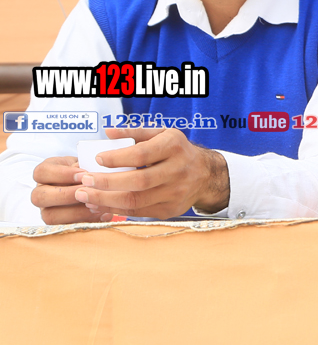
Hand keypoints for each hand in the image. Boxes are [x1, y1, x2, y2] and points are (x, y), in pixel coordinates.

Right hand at [31, 156, 100, 224]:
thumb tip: (91, 174)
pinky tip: (103, 215)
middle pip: (39, 197)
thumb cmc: (85, 170)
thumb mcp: (83, 162)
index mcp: (44, 174)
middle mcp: (40, 193)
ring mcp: (46, 210)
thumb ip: (83, 167)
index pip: (41, 173)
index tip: (84, 174)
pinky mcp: (59, 224)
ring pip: (49, 216)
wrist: (91, 183)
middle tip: (88, 192)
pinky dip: (86, 221)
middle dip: (65, 195)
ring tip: (97, 206)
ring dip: (75, 212)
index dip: (62, 174)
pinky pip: (66, 227)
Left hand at [71, 128, 229, 219]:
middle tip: (84, 182)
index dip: (117, 158)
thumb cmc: (178, 151)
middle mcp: (178, 170)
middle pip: (138, 182)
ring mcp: (176, 193)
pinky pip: (139, 212)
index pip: (141, 155)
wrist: (207, 174)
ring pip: (136, 201)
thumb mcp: (162, 134)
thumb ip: (134, 132)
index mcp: (174, 146)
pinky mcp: (171, 209)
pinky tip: (100, 205)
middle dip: (106, 183)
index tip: (97, 158)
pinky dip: (116, 209)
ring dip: (106, 200)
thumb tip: (108, 133)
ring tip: (85, 196)